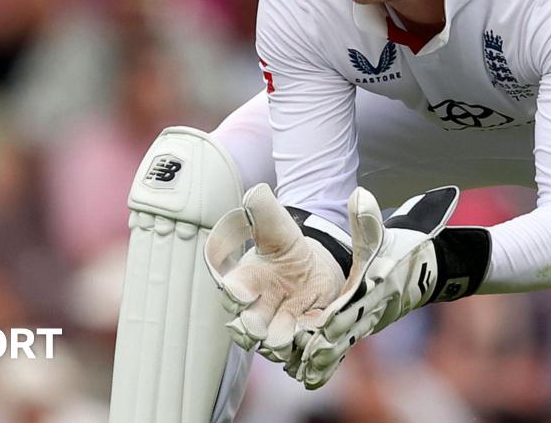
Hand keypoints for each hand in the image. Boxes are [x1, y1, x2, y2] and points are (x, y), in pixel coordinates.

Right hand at [204, 184, 346, 363]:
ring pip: (276, 346)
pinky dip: (310, 356)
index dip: (234, 293)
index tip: (239, 292)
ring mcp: (279, 330)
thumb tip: (255, 192)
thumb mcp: (279, 229)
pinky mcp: (301, 343)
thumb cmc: (288, 250)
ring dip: (285, 343)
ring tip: (297, 334)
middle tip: (263, 327)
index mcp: (246, 282)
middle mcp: (258, 311)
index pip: (232, 290)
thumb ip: (265, 212)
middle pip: (249, 327)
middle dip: (255, 327)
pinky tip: (318, 347)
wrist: (314, 272)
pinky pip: (302, 358)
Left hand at [297, 186, 461, 388]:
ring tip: (303, 371)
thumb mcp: (385, 234)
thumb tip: (358, 195)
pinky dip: (330, 360)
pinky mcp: (364, 327)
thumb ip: (368, 220)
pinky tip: (310, 376)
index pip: (356, 301)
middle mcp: (373, 307)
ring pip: (345, 341)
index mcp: (377, 285)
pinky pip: (345, 346)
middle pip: (348, 328)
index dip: (340, 314)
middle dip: (328, 343)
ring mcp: (370, 320)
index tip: (322, 324)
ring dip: (326, 357)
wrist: (428, 271)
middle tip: (305, 357)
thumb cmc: (403, 251)